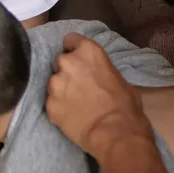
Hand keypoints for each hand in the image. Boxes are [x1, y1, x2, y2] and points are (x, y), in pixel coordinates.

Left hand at [46, 34, 148, 156]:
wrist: (114, 132)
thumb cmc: (125, 104)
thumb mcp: (118, 78)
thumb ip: (101, 70)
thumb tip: (97, 77)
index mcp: (87, 51)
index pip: (70, 40)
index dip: (74, 50)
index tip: (78, 60)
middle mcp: (67, 62)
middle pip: (60, 61)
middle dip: (67, 71)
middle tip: (79, 85)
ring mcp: (55, 84)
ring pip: (53, 83)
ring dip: (61, 89)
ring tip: (75, 103)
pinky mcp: (49, 105)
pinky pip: (51, 102)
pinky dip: (59, 107)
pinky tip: (71, 116)